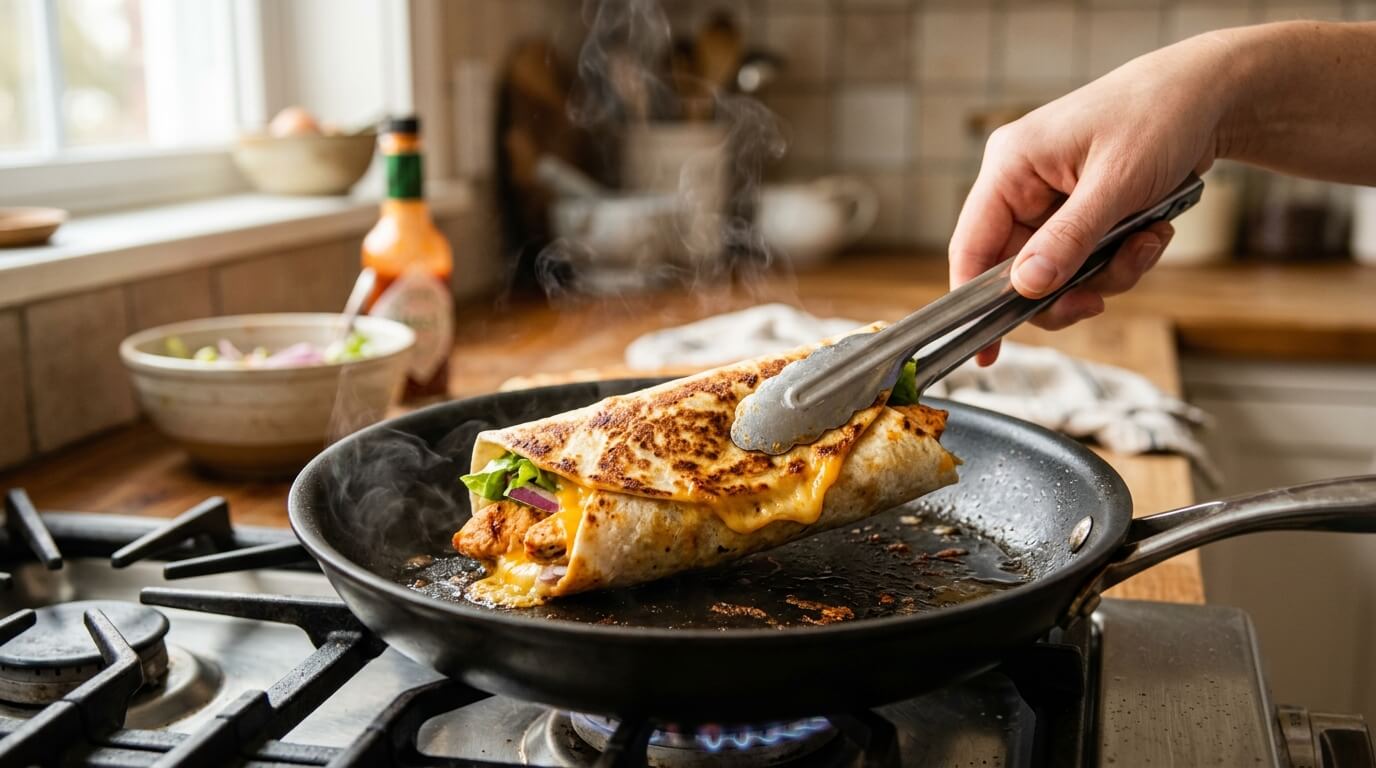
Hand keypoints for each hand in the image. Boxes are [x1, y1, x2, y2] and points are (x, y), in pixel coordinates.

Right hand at [949, 35, 1230, 362]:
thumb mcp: (1115, 183)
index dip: (975, 302)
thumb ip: (1068, 239)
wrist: (1208, 94)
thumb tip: (1026, 287)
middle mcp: (1021, 185)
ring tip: (1145, 243)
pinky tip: (1150, 232)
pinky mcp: (1079, 213)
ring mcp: (1050, 201)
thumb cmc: (1158, 116)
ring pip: (1057, 274)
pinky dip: (1120, 260)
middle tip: (1097, 299)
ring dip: (1105, 274)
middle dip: (1066, 289)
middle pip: (1016, 271)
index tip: (987, 351)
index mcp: (1010, 166)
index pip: (971, 246)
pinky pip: (1085, 262)